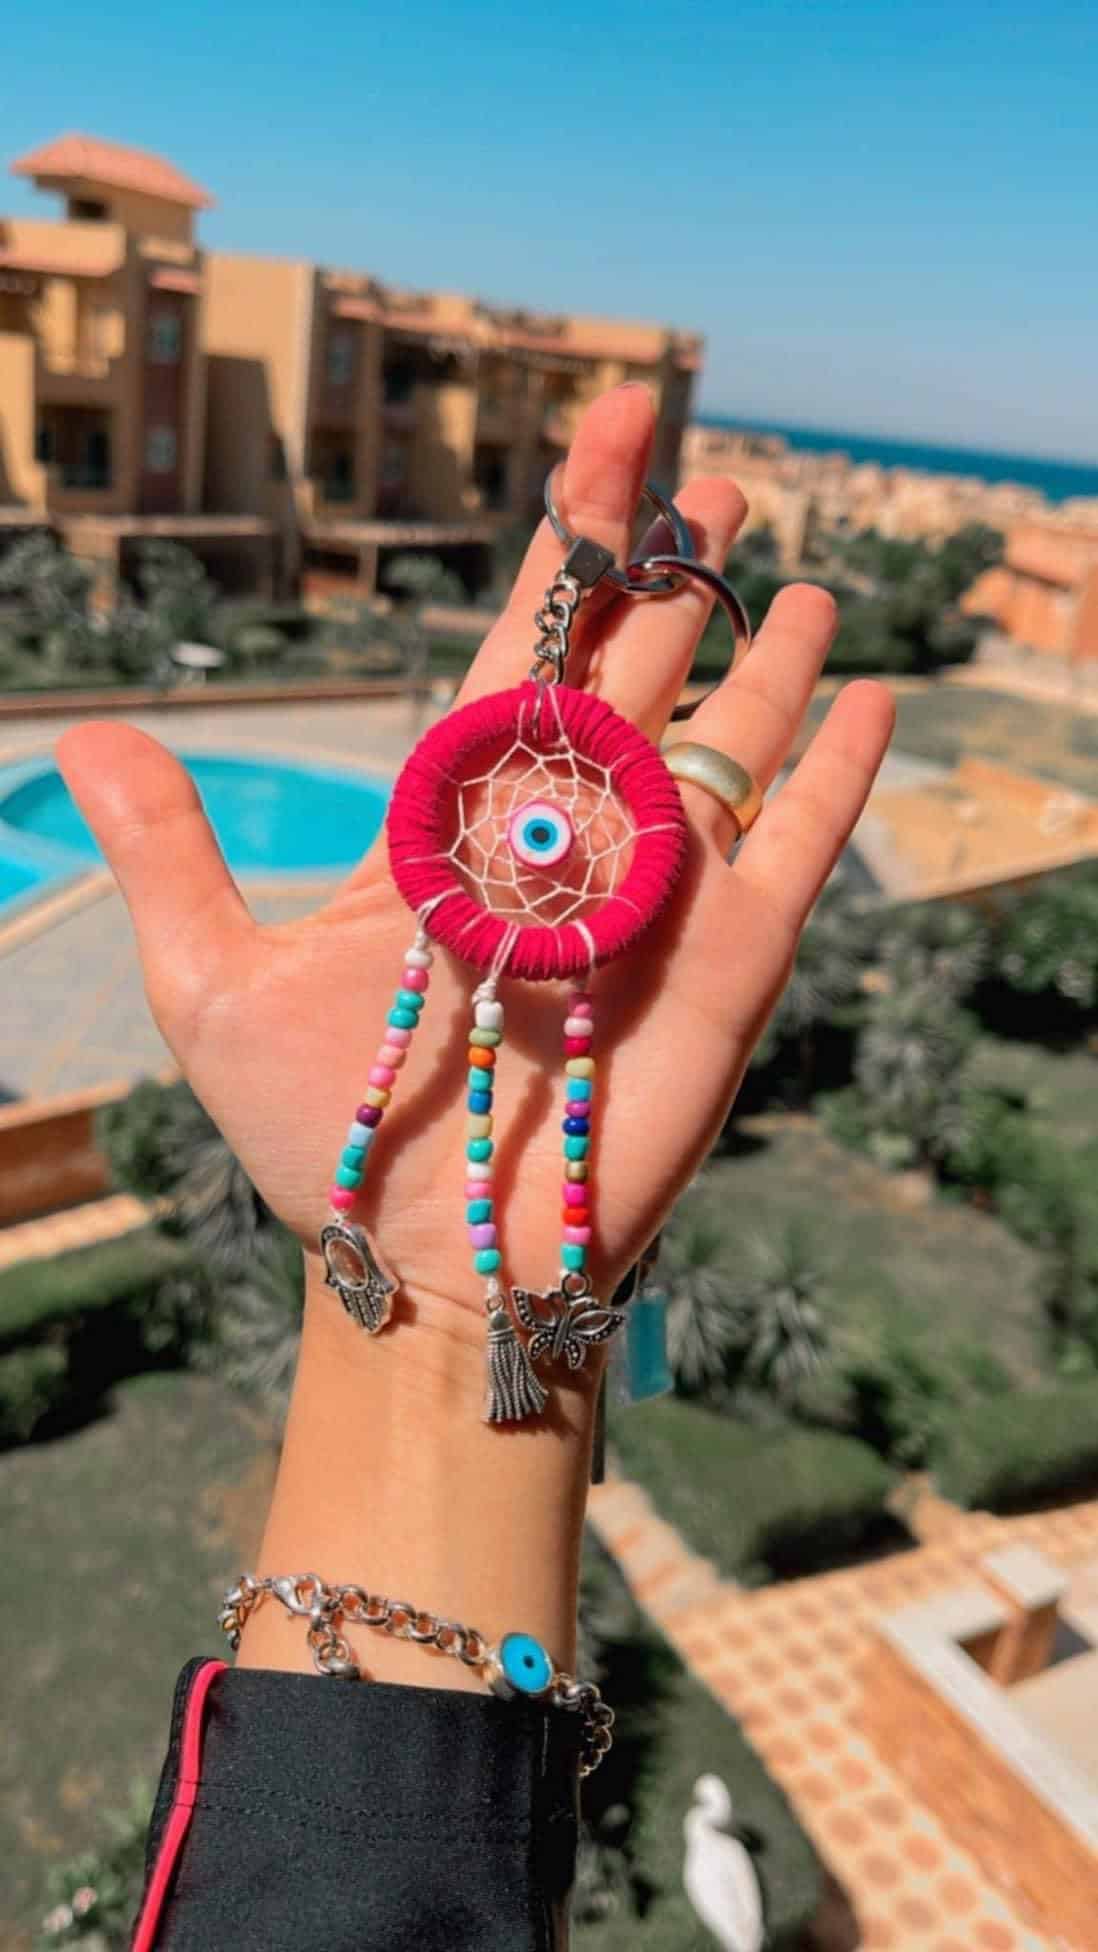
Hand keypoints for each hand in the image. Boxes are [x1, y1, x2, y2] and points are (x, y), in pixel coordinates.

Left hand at [58, 386, 891, 1354]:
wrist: (421, 1256)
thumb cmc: (317, 1130)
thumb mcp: (213, 977)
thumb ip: (171, 849)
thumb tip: (82, 734)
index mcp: (460, 816)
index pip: (521, 646)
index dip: (567, 538)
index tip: (606, 434)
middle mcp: (566, 836)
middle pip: (633, 669)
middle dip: (670, 570)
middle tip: (713, 476)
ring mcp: (654, 893)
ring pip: (722, 741)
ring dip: (761, 655)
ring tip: (794, 571)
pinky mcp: (725, 961)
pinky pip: (793, 847)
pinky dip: (837, 777)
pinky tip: (871, 701)